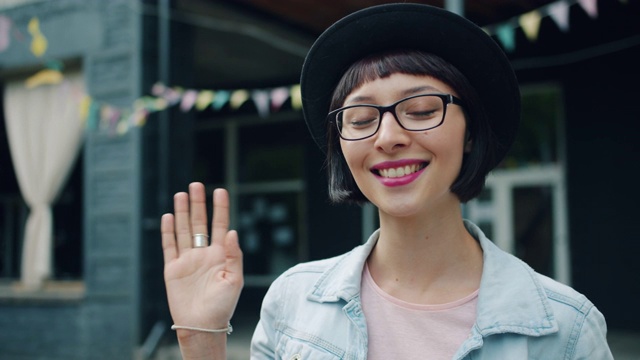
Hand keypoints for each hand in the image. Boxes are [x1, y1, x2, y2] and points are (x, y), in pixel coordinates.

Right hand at [161, 183, 243, 336]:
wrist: (202, 326)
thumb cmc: (222, 306)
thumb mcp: (235, 280)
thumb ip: (234, 255)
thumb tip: (233, 231)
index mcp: (221, 255)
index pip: (221, 225)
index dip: (220, 208)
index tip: (220, 190)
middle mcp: (204, 254)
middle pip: (200, 223)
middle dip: (199, 204)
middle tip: (197, 184)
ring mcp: (187, 260)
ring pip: (183, 230)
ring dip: (182, 212)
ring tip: (182, 194)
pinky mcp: (173, 269)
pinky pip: (170, 246)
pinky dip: (168, 231)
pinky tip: (169, 216)